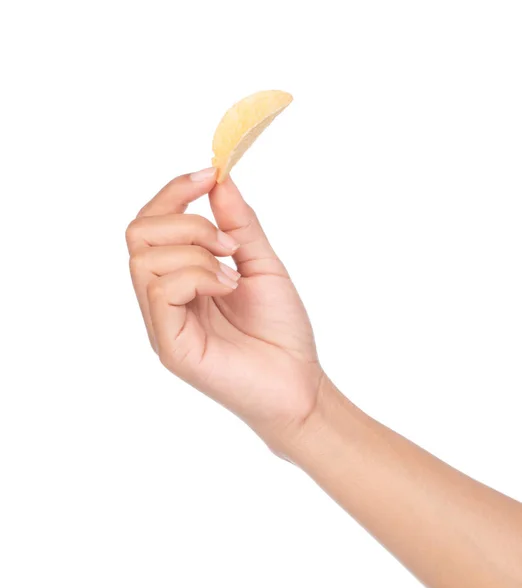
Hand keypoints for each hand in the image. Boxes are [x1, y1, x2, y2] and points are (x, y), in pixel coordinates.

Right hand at [125, 168, 323, 449]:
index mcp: (179, 278)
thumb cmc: (281, 331)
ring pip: (145, 259)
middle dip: (186, 222)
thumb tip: (219, 180)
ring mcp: (162, 323)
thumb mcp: (262, 264)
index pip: (151, 223)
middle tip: (229, 245)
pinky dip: (198, 276)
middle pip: (137, 233)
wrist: (299, 384)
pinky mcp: (169, 345)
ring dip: (196, 251)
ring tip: (232, 274)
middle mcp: (163, 298)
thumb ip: (239, 225)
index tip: (208, 175)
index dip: (174, 192)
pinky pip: (161, 290)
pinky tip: (228, 289)